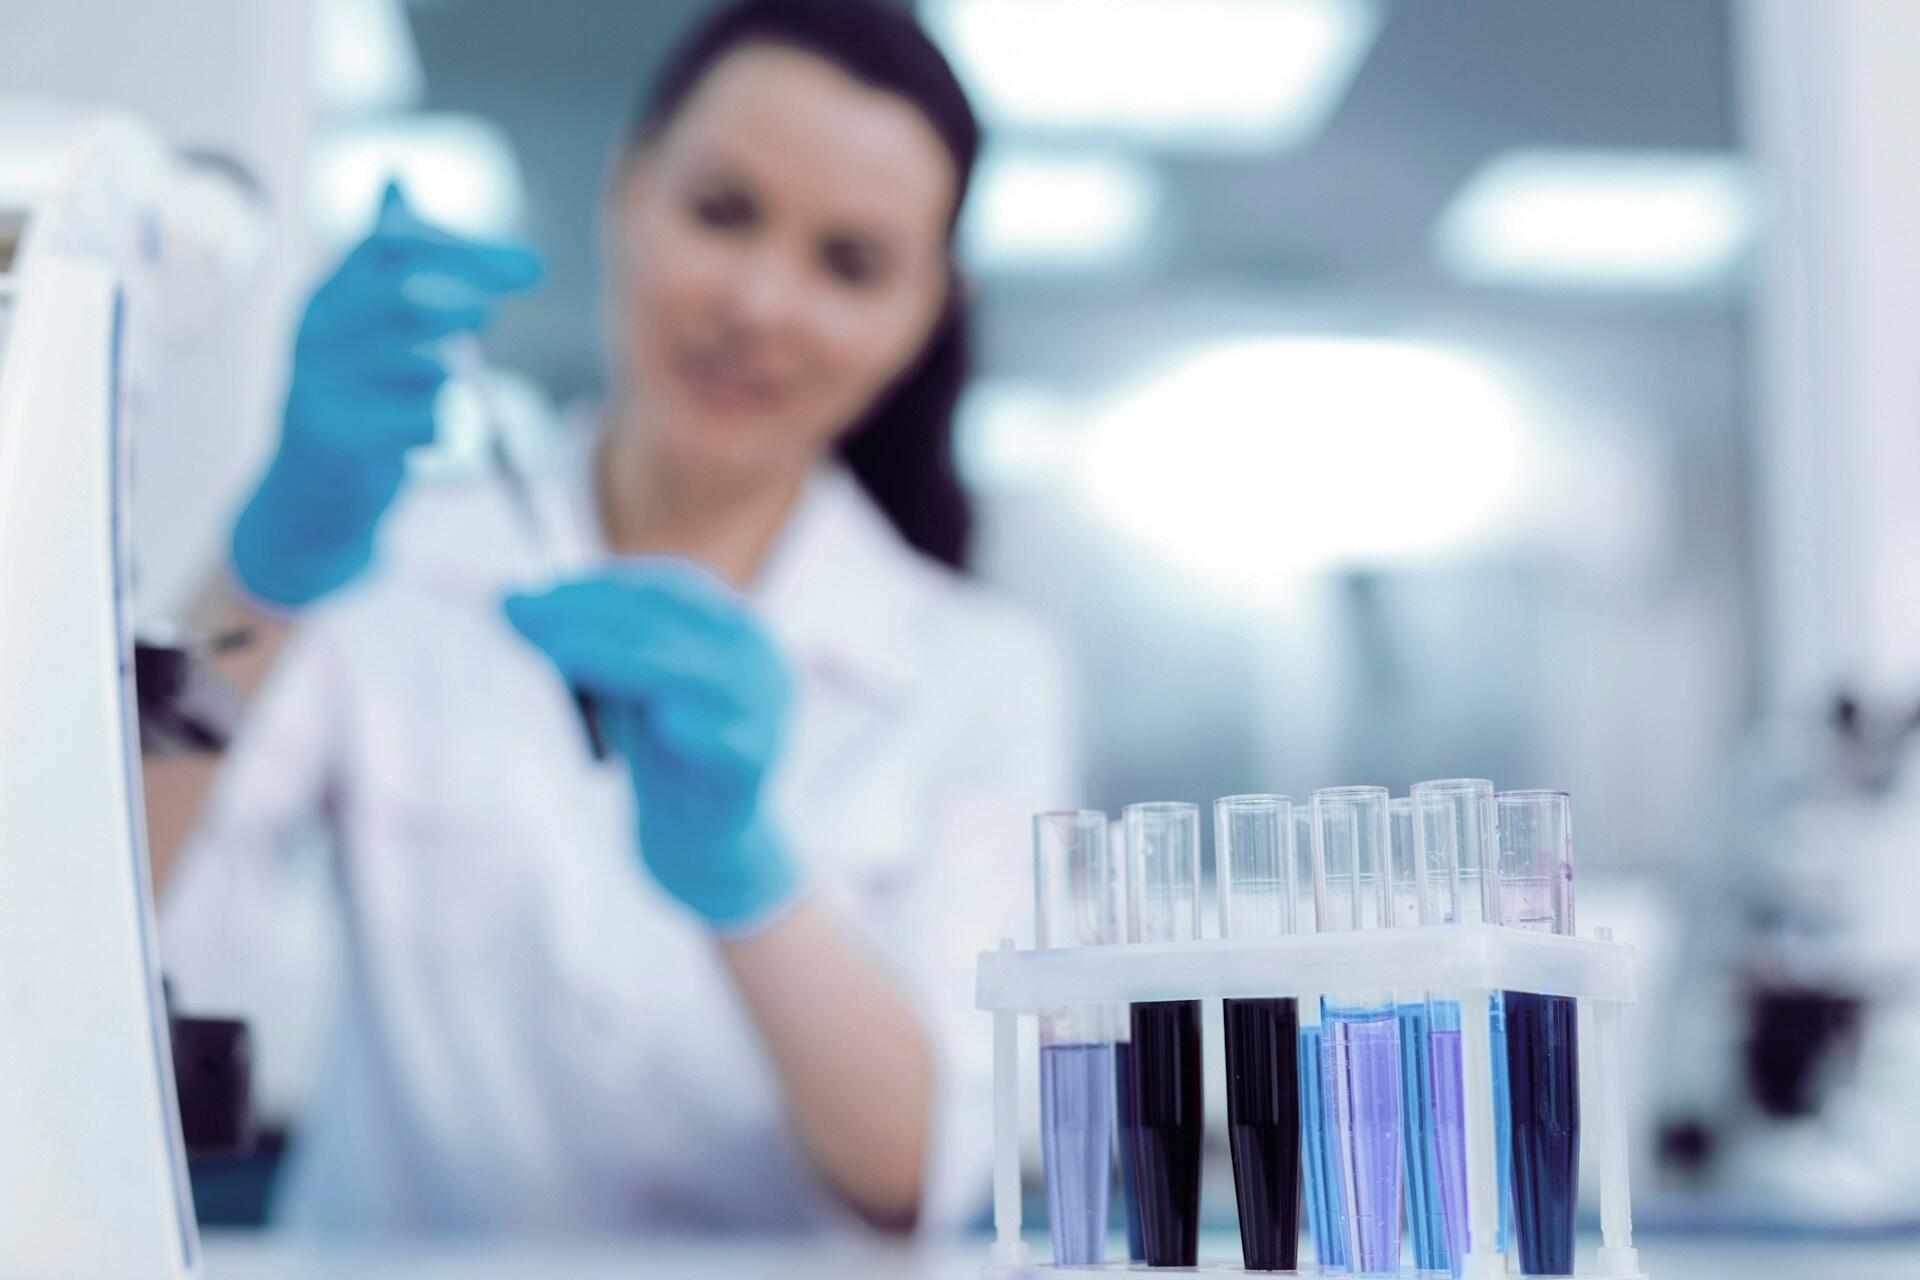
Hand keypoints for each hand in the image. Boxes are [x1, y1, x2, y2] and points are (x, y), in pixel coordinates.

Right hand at [231, 182, 540, 606]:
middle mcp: (317, 331)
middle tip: (487, 317)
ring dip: (444, 373)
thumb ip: (385, 257)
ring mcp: (321, 385)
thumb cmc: (354, 395)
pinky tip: (422, 435)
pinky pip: (425, 420)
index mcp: (328, 293)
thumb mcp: (362, 321)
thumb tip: (394, 177)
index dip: (468, 250)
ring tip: (431, 382)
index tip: (532, 269)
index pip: (394, 243)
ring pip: (421, 365)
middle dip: (463, 301)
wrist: (310, 493)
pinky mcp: (338, 437)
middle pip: (407, 296)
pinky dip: (441, 425)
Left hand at [504, 561, 802, 931]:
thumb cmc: (662, 751)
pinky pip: (730, 744)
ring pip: (698, 675)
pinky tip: (665, 723)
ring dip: (622, 658)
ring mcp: (765, 711)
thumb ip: (591, 646)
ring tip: (557, 653)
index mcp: (733, 628)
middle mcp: (758, 660)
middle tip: (525, 615)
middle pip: (676, 623)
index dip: (603, 586)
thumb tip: (514, 604)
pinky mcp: (757, 764)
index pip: (672, 587)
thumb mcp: (628, 685)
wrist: (703, 839)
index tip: (536, 590)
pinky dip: (699, 732)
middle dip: (593, 615)